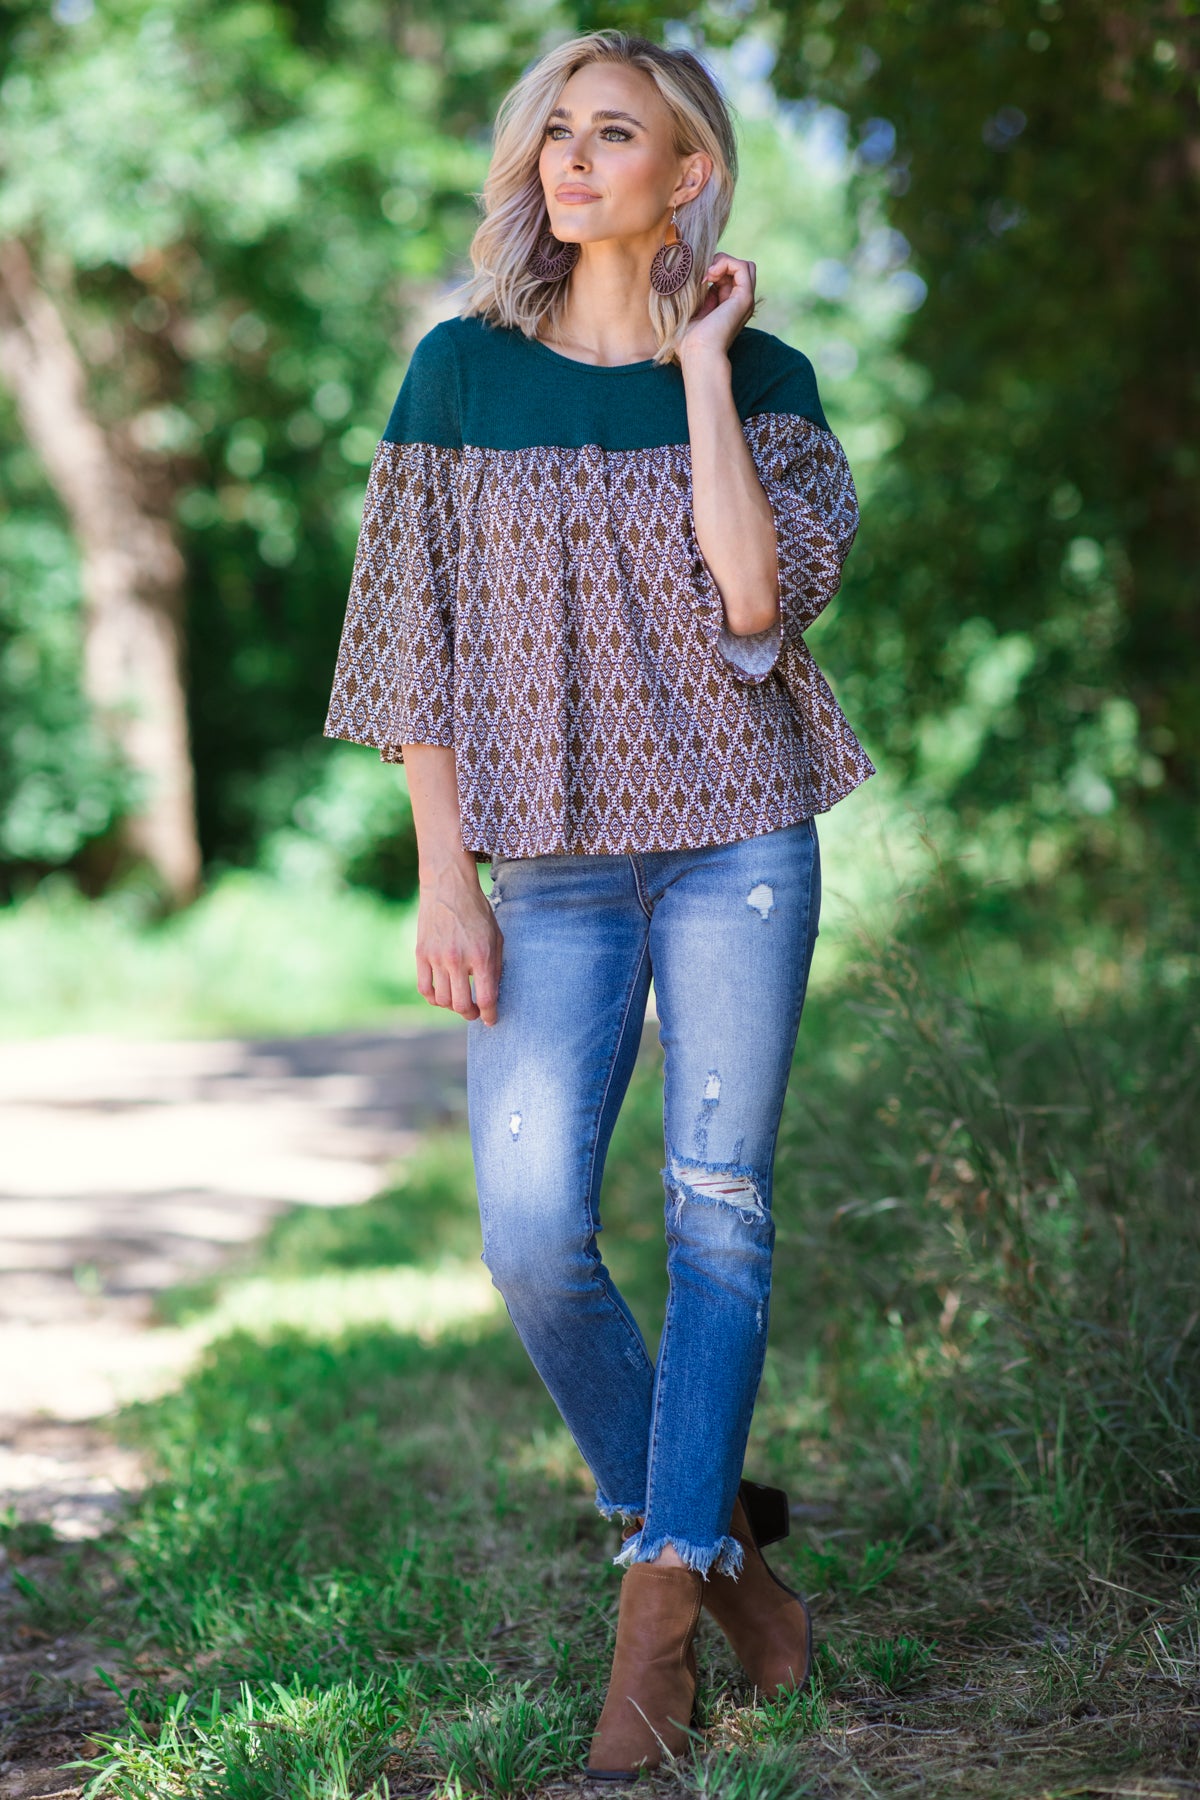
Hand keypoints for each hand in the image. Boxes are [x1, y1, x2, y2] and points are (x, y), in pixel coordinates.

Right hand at [414, 866, 503, 1024]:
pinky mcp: (421, 954)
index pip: (486, 997)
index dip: (490, 1014)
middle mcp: (458, 959)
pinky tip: (441, 995)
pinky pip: (424, 988)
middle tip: (475, 1012)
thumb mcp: (496, 937)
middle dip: (471, 1014)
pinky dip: (433, 998)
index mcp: (481, 955)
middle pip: (461, 1004)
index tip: (491, 1020)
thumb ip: (495, 966)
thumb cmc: (477, 912)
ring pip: (442, 1000)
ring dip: (452, 1007)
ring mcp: (437, 957)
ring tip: (459, 1001)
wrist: (449, 887)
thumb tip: (492, 994)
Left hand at [678, 252, 756, 363]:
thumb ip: (695, 297)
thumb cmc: (688, 341)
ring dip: (723, 261)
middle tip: (704, 274)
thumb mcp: (690, 313)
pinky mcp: (745, 298)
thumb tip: (689, 278)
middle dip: (721, 262)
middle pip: (739, 269)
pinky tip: (710, 275)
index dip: (712, 270)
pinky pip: (743, 266)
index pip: (728, 276)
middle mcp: (739, 303)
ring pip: (744, 266)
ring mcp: (744, 300)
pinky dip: (726, 263)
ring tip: (707, 274)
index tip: (696, 280)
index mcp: (728, 306)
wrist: (698, 354)